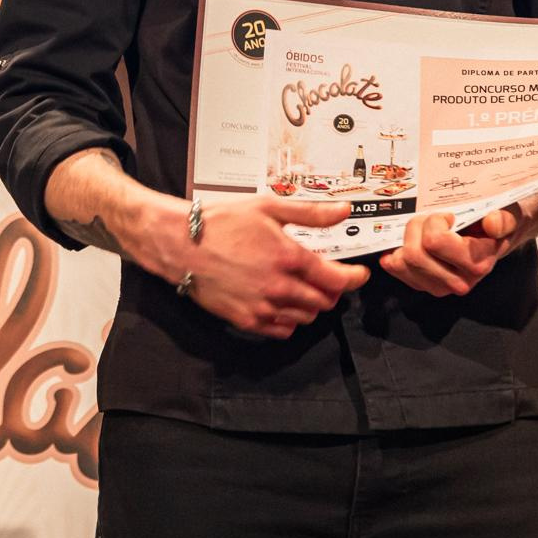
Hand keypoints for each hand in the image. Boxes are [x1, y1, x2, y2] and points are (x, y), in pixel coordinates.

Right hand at [176, 196, 370, 339]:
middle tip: (325, 278)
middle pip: (324, 302)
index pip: (336, 279)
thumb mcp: (267, 208)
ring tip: (300, 287)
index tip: (358, 274)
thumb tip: (343, 211)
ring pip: (305, 318)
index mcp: (289, 257)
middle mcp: (279, 287)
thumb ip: (310, 213)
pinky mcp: (246, 321)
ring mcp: (262, 307)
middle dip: (330, 290)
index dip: (354, 278)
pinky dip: (288, 319)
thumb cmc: (220, 222)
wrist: (179, 243)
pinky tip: (280, 302)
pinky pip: (282, 330)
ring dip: (310, 305)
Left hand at [378, 207, 524, 297]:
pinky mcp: (422, 285)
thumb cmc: (497, 222)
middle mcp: (458, 282)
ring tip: (422, 228)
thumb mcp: (508, 215)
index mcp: (478, 263)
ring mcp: (438, 286)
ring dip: (405, 239)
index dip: (435, 221)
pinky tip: (408, 241)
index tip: (447, 215)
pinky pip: (395, 268)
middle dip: (416, 227)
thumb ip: (504, 219)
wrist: (495, 237)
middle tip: (430, 217)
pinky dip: (395, 251)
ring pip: (401, 263)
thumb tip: (492, 224)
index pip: (434, 242)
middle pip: (414, 255)